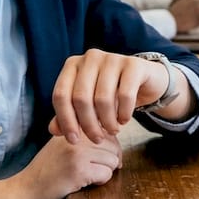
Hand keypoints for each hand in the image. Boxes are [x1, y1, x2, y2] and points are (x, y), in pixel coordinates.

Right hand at [14, 134, 122, 198]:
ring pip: (113, 160)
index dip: (109, 148)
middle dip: (110, 161)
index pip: (106, 131)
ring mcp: (76, 152)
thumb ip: (81, 140)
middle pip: (113, 145)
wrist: (23, 193)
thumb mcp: (60, 147)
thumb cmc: (43, 175)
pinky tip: (84, 184)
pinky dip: (100, 182)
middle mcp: (74, 135)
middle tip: (96, 172)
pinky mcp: (78, 169)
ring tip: (87, 177)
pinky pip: (107, 174)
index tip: (102, 160)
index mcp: (70, 126)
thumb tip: (114, 141)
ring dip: (105, 172)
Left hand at [48, 49, 185, 143]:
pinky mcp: (133, 64)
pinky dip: (124, 113)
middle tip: (97, 139)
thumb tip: (53, 130)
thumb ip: (69, 115)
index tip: (74, 141)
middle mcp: (90, 57)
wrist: (144, 81)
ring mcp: (112, 58)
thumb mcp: (88, 105)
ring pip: (102, 98)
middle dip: (88, 125)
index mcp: (73, 64)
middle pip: (80, 98)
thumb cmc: (111, 94)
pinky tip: (124, 120)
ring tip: (112, 130)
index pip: (60, 95)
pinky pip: (125, 95)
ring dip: (107, 122)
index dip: (65, 120)